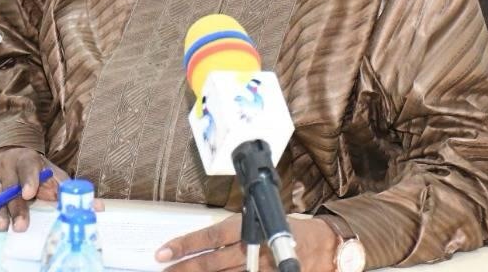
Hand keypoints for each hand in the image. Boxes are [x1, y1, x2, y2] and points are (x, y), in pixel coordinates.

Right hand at [0, 146, 67, 231]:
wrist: (13, 156)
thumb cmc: (36, 171)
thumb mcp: (53, 174)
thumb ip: (69, 189)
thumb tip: (97, 205)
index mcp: (28, 160)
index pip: (29, 167)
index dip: (29, 179)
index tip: (29, 193)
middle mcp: (7, 167)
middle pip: (10, 187)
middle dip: (15, 207)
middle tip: (20, 225)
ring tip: (1, 226)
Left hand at [156, 214, 337, 271]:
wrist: (324, 246)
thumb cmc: (290, 230)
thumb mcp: (262, 221)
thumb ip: (234, 234)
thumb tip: (204, 246)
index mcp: (249, 227)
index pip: (210, 236)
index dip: (185, 245)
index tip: (163, 253)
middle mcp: (252, 249)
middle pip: (211, 263)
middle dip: (184, 269)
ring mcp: (260, 268)